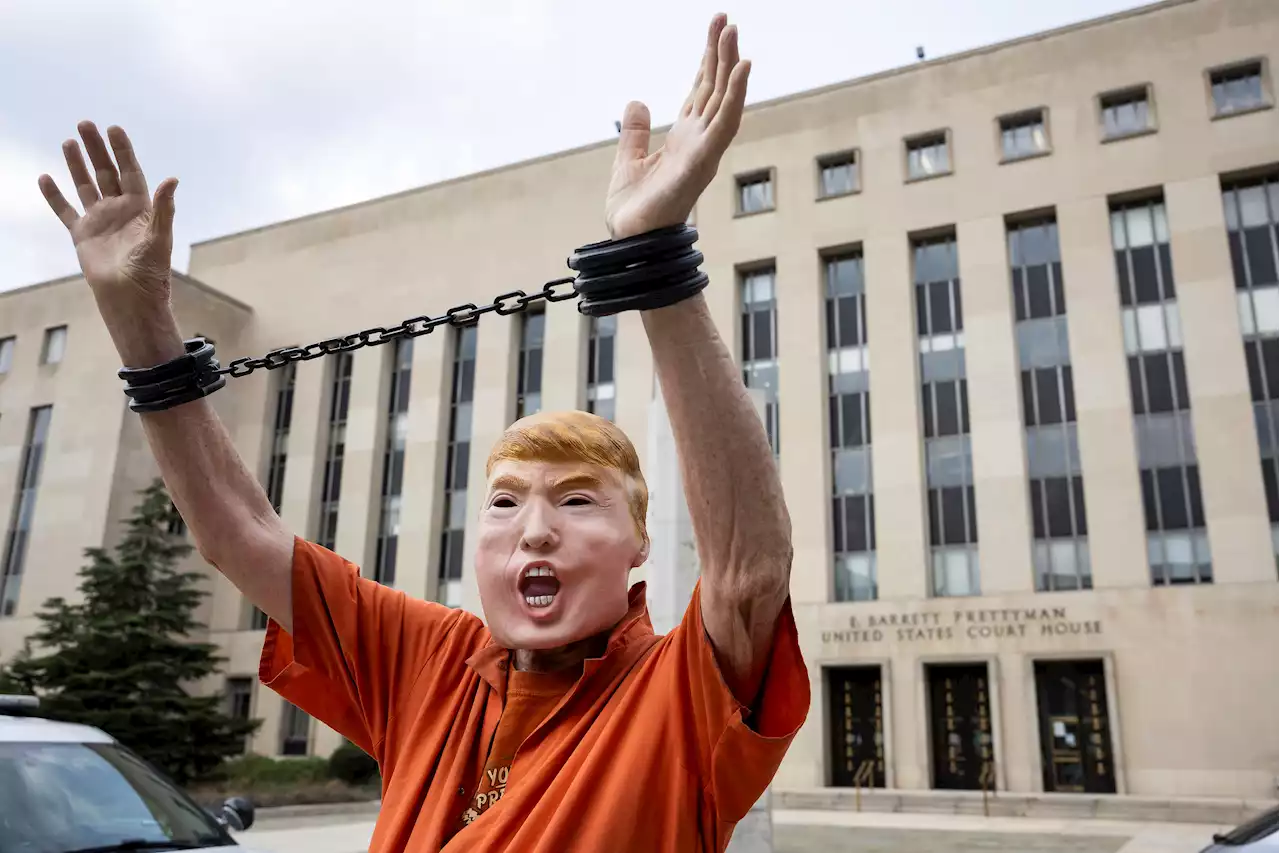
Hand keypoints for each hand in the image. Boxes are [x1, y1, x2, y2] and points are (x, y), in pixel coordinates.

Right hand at [39, 122, 177, 303]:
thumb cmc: (151, 271)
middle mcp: (119, 210)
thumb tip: (172, 179)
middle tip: (85, 124)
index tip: (114, 129)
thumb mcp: (160, 237)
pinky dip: (54, 196)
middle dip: (97, 149)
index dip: (123, 151)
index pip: (131, 172)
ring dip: (77, 164)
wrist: (130, 297)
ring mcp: (100, 220)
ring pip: (86, 185)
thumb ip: (164, 208)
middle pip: (106, 172)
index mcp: (140, 208)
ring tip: (69, 141)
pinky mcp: (82, 235)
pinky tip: (45, 177)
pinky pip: (65, 210)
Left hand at [604, 14, 749, 240]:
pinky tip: (741, 70)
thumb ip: (635, 132)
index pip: (701, 90)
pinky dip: (736, 96)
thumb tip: (637, 102)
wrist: (629, 241)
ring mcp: (704, 151)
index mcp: (684, 138)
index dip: (708, 59)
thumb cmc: (634, 211)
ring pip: (724, 101)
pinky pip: (724, 124)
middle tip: (726, 19)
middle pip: (715, 88)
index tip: (716, 27)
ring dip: (731, 68)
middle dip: (721, 54)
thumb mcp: (627, 160)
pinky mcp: (702, 162)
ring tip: (735, 36)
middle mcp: (699, 142)